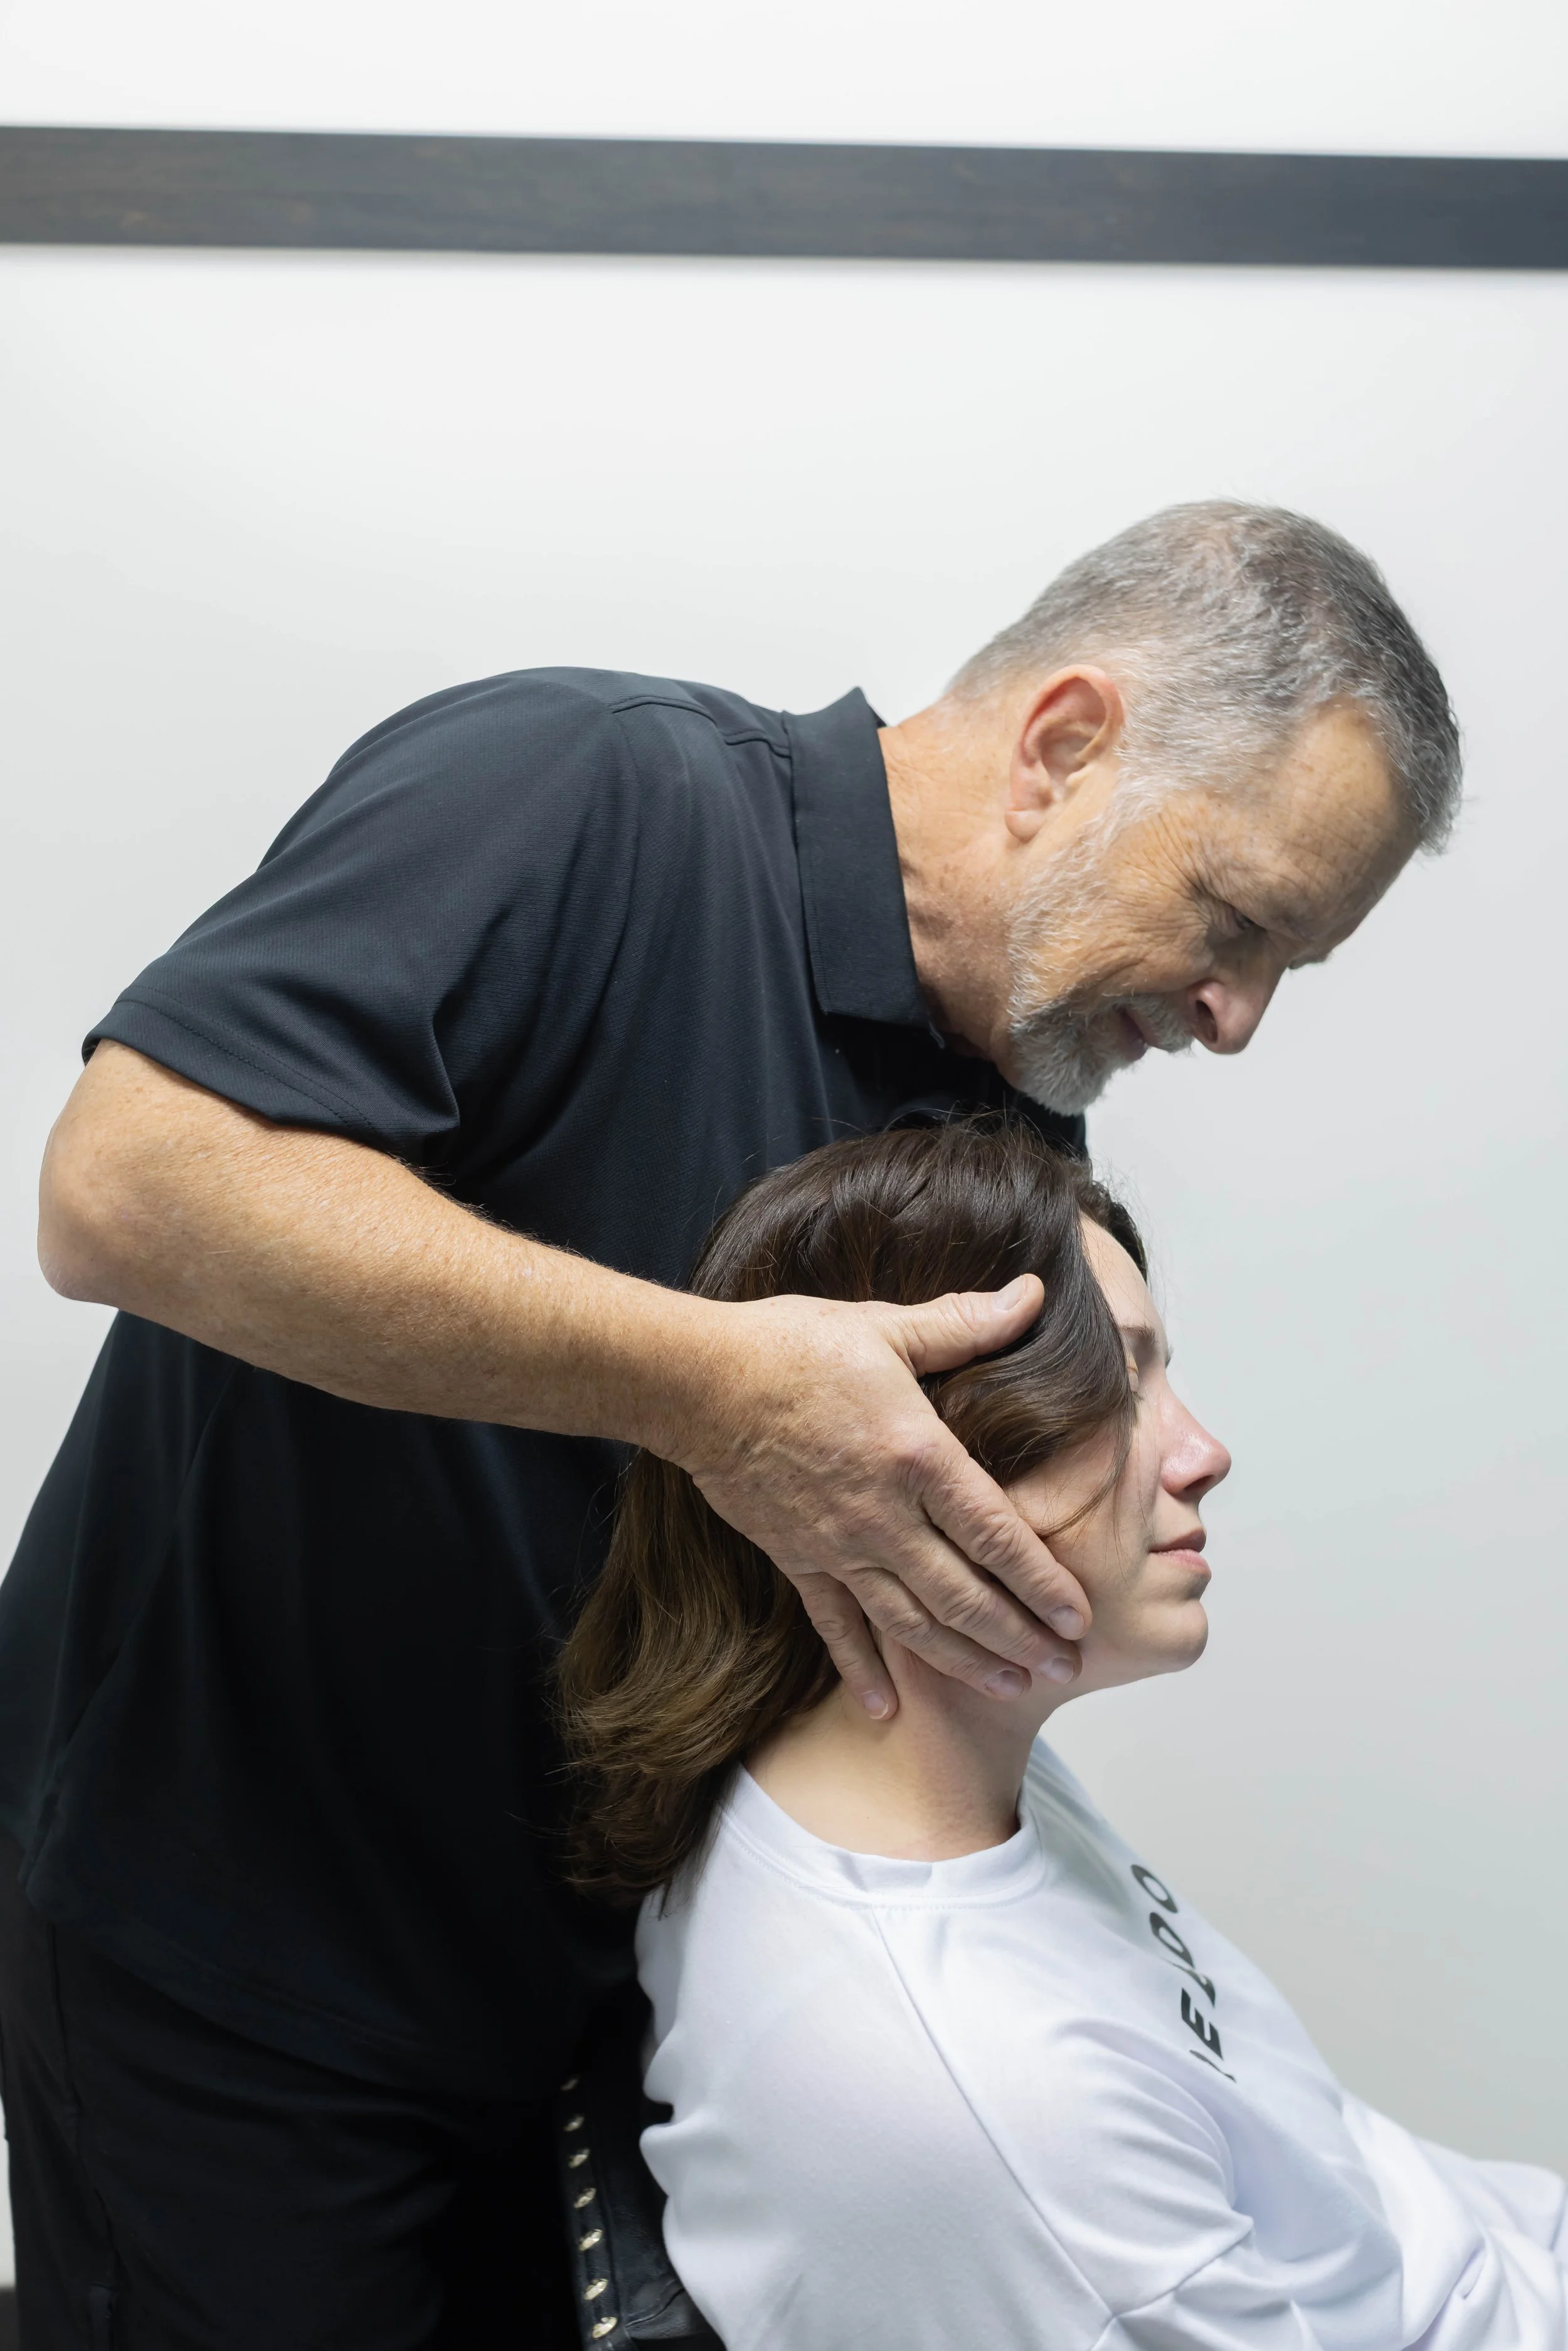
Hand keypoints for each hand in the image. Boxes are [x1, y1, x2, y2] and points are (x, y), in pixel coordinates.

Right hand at [670, 1277, 1089, 1718]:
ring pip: (911, 1620)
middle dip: (1019, 1636)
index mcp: (917, 1456)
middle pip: (964, 1593)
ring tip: (1009, 1686)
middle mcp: (883, 1514)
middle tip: (1064, 1667)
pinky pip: (835, 1624)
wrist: (698, 1382)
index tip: (1078, 1617)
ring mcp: (838, 1544)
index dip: (1041, 1581)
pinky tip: (884, 1707)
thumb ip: (964, 1322)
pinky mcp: (797, 1557)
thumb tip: (1032, 1293)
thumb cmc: (792, 1346)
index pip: (996, 1533)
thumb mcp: (886, 1325)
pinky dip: (860, 1667)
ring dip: (963, 1659)